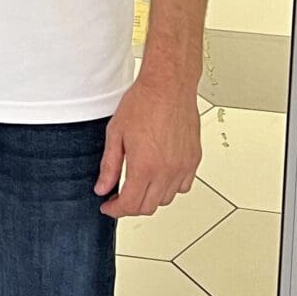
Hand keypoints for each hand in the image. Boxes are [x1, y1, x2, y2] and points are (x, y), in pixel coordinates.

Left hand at [96, 76, 200, 217]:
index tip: (108, 206)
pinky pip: (183, 186)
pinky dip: (170, 188)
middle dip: (130, 207)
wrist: (168, 86)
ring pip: (166, 199)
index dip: (115, 210)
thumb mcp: (116, 134)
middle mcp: (166, 170)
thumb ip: (109, 166)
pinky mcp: (193, 160)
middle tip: (119, 197)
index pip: (130, 204)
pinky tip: (159, 177)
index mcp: (145, 166)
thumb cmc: (143, 103)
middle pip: (148, 207)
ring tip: (138, 185)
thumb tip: (103, 187)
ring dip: (150, 198)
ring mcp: (183, 166)